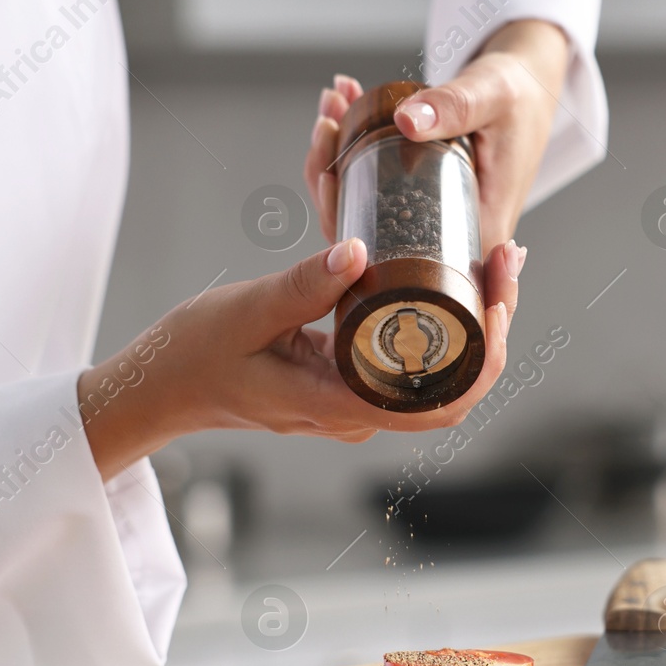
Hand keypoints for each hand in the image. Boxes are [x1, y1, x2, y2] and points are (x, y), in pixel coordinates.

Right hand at [79, 238, 516, 480]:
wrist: (158, 389)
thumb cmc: (193, 356)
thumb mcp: (245, 310)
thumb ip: (301, 285)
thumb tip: (359, 252)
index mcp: (339, 404)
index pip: (440, 402)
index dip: (483, 355)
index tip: (497, 299)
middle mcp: (356, 412)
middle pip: (454, 388)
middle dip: (493, 328)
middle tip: (507, 260)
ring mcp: (353, 401)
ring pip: (438, 377)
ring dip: (474, 323)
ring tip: (492, 262)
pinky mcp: (346, 382)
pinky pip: (410, 363)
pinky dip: (441, 322)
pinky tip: (451, 277)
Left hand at [303, 18, 567, 305]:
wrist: (534, 84)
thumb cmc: (524, 95)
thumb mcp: (493, 94)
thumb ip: (455, 106)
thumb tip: (405, 121)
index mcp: (478, 230)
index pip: (407, 264)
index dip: (351, 240)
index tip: (328, 180)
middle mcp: (452, 234)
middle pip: (373, 239)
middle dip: (333, 181)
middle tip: (326, 125)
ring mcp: (433, 218)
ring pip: (368, 211)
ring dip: (337, 158)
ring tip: (332, 105)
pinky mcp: (422, 198)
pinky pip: (375, 187)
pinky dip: (350, 147)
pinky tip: (341, 108)